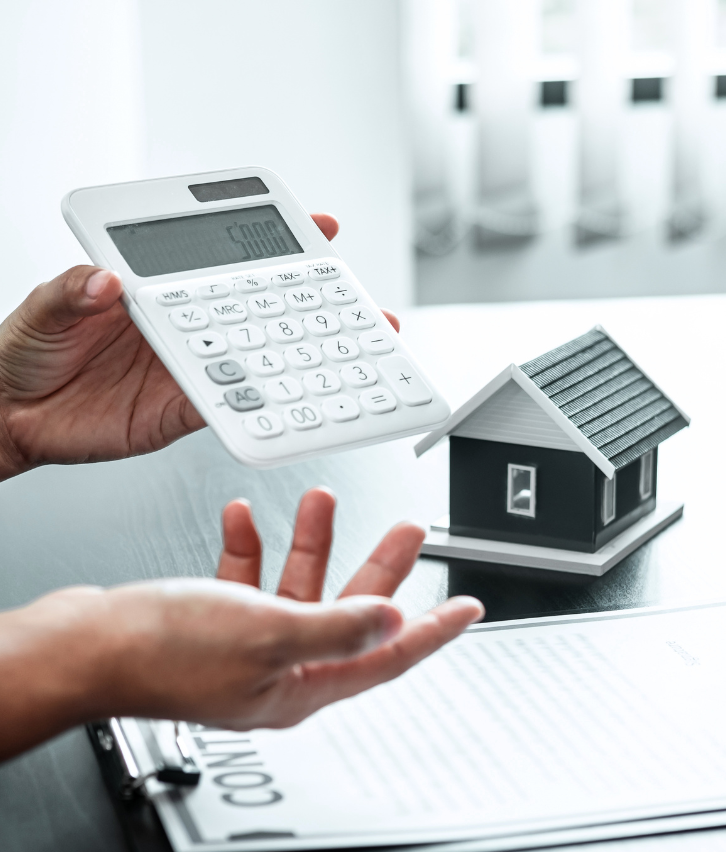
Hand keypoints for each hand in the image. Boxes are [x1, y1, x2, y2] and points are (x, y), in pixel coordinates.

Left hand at [0, 214, 399, 479]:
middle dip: (313, 303)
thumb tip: (106, 279)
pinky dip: (261, 408)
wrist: (11, 417)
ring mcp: (189, 370)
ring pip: (258, 359)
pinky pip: (231, 408)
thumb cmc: (24, 352)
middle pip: (258, 310)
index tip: (317, 225)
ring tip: (345, 351)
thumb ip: (72, 291)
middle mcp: (184, 328)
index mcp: (158, 292)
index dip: (271, 243)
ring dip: (302, 356)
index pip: (223, 261)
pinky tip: (291, 400)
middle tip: (357, 298)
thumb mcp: (41, 308)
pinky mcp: (184, 413)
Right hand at [0, 487, 482, 758]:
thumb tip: (393, 623)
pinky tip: (246, 518)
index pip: (388, 657)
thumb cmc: (158, 653)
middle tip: (407, 529)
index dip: (434, 631)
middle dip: (379, 565)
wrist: (80, 647)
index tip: (468, 610)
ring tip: (322, 500)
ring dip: (311, 542)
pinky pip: (246, 580)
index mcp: (302, 686)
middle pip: (350, 611)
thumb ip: (338, 627)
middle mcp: (279, 671)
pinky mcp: (212, 625)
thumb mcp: (268, 631)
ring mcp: (245, 648)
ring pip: (298, 587)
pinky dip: (250, 547)